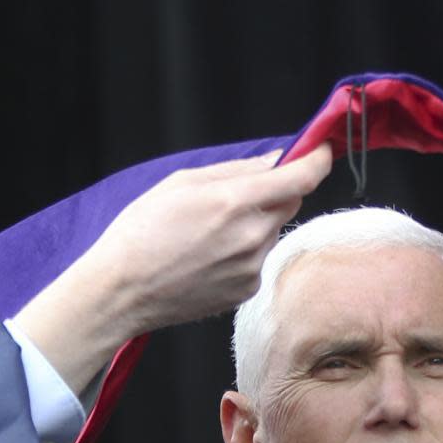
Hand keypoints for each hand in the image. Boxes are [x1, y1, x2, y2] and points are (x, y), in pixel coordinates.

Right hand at [14, 145, 334, 395]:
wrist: (122, 290)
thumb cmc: (142, 231)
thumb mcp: (182, 182)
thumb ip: (236, 169)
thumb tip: (275, 160)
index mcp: (235, 202)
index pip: (301, 178)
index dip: (318, 161)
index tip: (321, 151)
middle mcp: (251, 236)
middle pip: (290, 204)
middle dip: (275, 193)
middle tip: (235, 196)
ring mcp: (251, 267)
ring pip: (272, 233)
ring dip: (255, 225)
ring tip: (209, 233)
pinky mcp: (246, 290)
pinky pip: (258, 260)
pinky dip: (244, 252)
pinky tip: (208, 256)